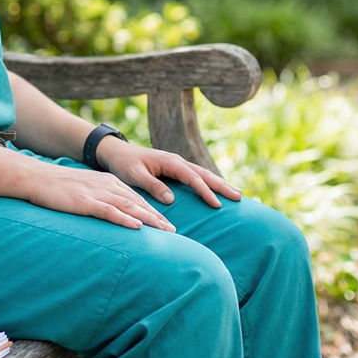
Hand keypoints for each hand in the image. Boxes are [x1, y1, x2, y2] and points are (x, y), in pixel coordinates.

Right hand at [22, 162, 176, 231]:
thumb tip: (110, 213)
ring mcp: (97, 193)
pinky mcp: (85, 202)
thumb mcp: (85, 190)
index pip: (136, 199)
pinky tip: (137, 226)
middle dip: (157, 217)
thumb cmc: (58, 187)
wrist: (37, 177)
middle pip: (138, 203)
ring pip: (129, 207)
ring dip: (149, 220)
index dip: (153, 211)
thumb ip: (99, 199)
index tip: (167, 223)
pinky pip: (109, 211)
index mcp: (108, 183)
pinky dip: (124, 219)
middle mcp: (107, 186)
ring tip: (165, 231)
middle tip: (174, 231)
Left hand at [95, 137, 242, 210]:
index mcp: (170, 161)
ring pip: (204, 174)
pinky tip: (218, 191)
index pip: (192, 178)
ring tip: (237, 194)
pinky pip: (197, 176)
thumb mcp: (135, 175)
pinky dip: (210, 183)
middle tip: (240, 197)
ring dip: (220, 184)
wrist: (117, 153)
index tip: (217, 205)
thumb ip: (153, 185)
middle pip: (205, 174)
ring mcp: (178, 164)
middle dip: (222, 186)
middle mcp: (177, 161)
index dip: (205, 191)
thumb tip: (171, 200)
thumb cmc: (125, 164)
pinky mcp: (176, 169)